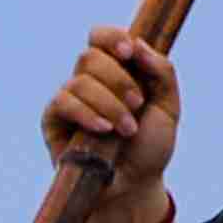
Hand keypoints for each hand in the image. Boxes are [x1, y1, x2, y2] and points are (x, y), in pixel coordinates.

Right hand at [45, 27, 180, 214]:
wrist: (134, 184)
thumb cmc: (151, 146)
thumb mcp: (169, 106)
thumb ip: (161, 70)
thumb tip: (137, 44)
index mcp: (117, 70)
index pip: (102, 37)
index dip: (112, 38)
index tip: (129, 53)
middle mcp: (90, 80)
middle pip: (90, 56)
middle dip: (119, 81)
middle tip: (137, 106)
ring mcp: (70, 99)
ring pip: (80, 81)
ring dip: (109, 105)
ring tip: (126, 130)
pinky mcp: (53, 119)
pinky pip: (63, 102)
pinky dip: (86, 113)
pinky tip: (102, 130)